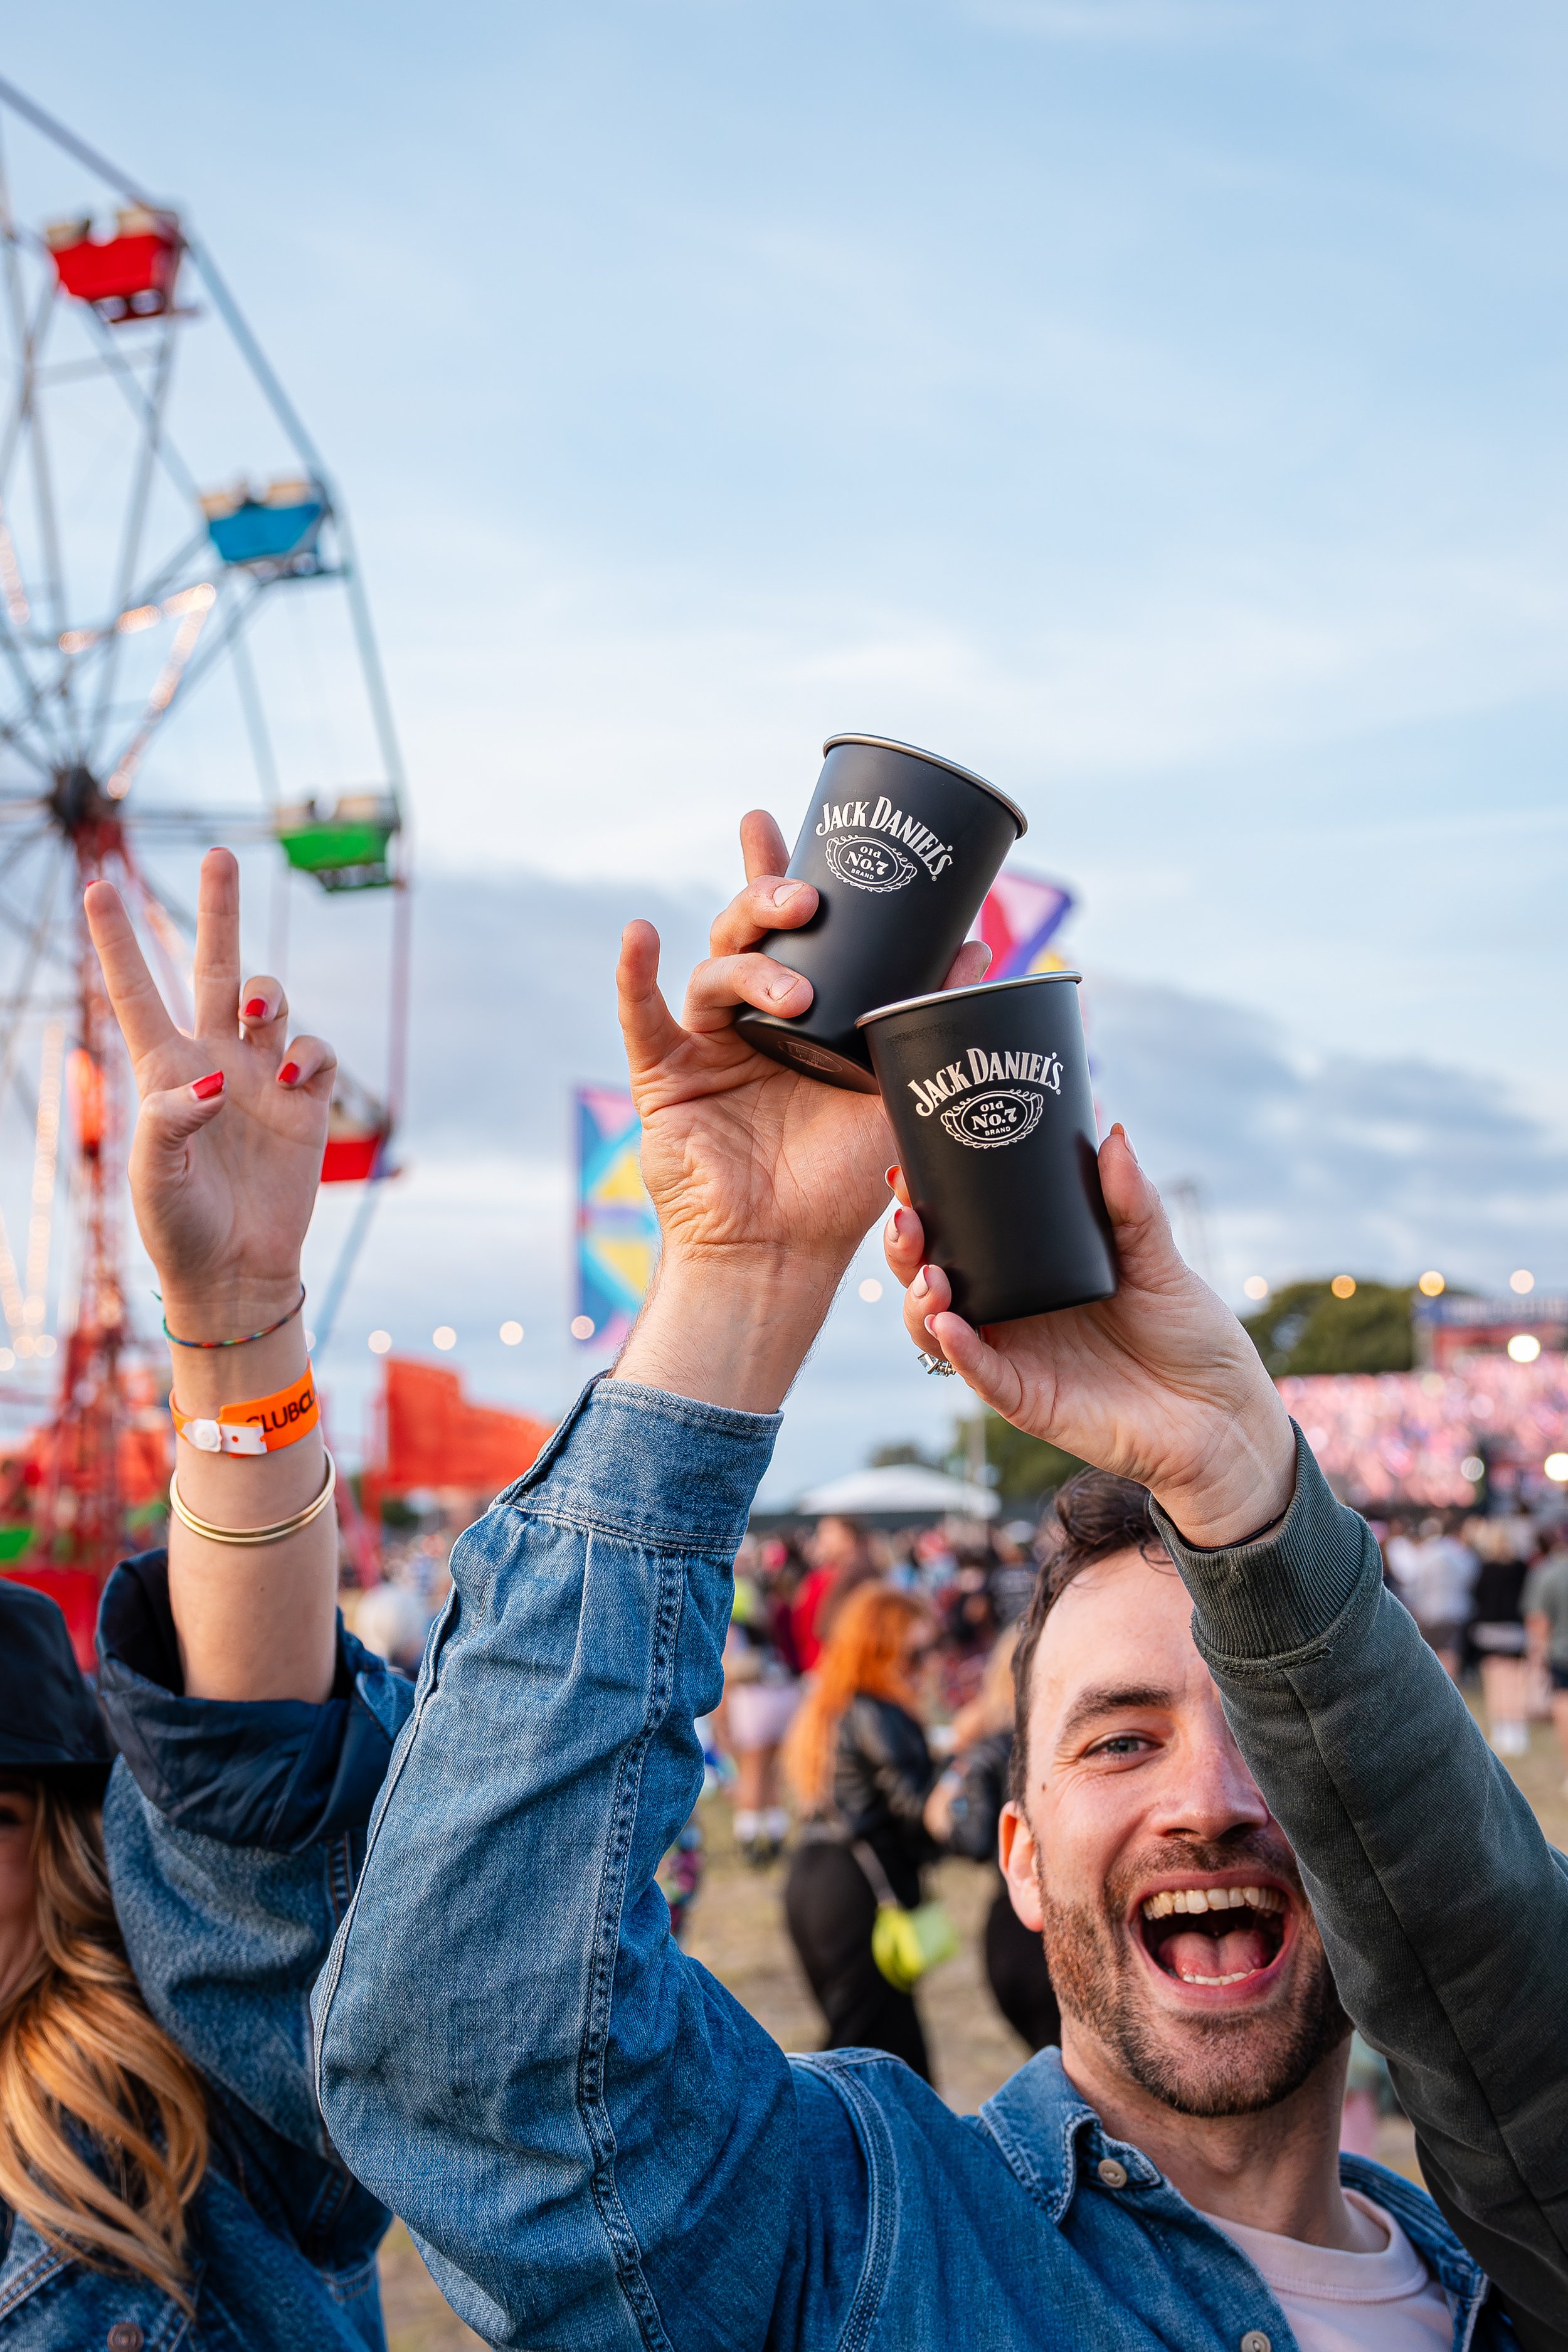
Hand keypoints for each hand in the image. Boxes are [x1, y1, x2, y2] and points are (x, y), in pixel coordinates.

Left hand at [85, 848, 334, 1336]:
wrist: (237, 1272)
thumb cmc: (179, 1227)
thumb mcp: (155, 1175)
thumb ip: (170, 1120)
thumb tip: (212, 1077)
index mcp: (164, 1070)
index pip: (137, 993)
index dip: (117, 942)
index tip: (96, 887)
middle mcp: (214, 1059)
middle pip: (215, 968)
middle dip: (217, 911)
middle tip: (219, 854)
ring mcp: (262, 1078)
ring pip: (271, 1001)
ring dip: (270, 991)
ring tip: (261, 1013)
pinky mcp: (306, 1104)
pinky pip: (316, 1054)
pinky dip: (310, 1057)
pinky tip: (294, 1085)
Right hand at [612, 809, 988, 1410]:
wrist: (787, 1253)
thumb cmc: (841, 1183)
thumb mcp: (901, 1094)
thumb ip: (929, 1026)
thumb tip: (980, 950)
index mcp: (800, 1013)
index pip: (790, 928)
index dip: (781, 869)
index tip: (782, 818)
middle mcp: (749, 1019)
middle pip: (747, 931)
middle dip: (770, 897)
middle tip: (810, 897)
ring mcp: (705, 1046)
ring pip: (714, 971)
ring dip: (750, 963)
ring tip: (794, 991)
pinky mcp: (665, 1079)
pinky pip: (641, 1016)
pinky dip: (634, 975)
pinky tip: (641, 936)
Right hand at [883, 1126, 1294, 1544]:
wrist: (1222, 1413)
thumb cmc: (1190, 1334)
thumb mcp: (1159, 1259)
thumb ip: (1132, 1203)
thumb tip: (1114, 1135)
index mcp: (1033, 1269)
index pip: (963, 1232)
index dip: (928, 1204)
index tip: (910, 1173)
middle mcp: (1012, 1310)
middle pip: (930, 1276)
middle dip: (904, 1247)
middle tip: (908, 1216)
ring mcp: (1014, 1354)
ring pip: (936, 1328)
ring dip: (919, 1300)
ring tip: (932, 1275)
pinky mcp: (1025, 1398)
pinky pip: (978, 1375)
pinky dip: (958, 1351)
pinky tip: (950, 1325)